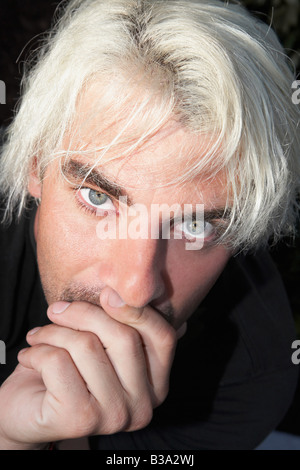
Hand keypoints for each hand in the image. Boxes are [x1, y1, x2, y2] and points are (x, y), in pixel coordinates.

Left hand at [0, 287, 176, 448]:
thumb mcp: (99, 342)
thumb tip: (121, 290)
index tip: (106, 292)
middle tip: (56, 310)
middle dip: (82, 313)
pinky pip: (58, 362)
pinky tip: (29, 357)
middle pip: (124, 337)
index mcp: (155, 384)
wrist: (26, 410)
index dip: (138, 310)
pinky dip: (36, 351)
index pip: (163, 338)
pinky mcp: (81, 420)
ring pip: (87, 346)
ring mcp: (115, 416)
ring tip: (38, 336)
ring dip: (53, 332)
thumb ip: (116, 322)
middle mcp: (142, 405)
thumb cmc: (66, 369)